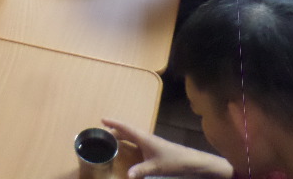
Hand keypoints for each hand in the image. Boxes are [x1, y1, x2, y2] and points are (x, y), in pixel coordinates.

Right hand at [103, 119, 232, 178]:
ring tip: (111, 138)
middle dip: (115, 129)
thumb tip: (127, 176)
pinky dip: (129, 141)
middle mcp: (146, 137)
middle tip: (102, 132)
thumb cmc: (173, 161)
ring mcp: (150, 142)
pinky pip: (137, 141)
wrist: (190, 161)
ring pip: (132, 135)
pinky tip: (128, 147)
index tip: (102, 119)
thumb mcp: (155, 167)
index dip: (114, 123)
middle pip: (127, 130)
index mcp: (144, 138)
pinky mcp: (154, 147)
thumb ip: (140, 171)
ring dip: (122, 135)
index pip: (126, 128)